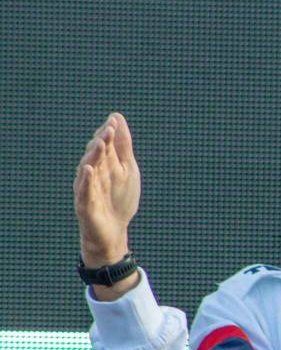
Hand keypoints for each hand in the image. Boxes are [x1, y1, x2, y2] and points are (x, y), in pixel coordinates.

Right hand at [74, 112, 139, 266]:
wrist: (113, 232)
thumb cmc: (119, 200)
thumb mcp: (127, 170)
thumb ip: (123, 146)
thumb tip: (117, 117)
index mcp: (104, 164)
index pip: (104, 145)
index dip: (108, 134)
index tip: (115, 122)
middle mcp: (93, 174)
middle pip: (95, 155)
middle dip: (102, 142)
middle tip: (109, 130)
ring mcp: (87, 188)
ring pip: (88, 169)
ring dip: (94, 156)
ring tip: (100, 143)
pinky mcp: (85, 205)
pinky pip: (84, 191)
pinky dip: (86, 180)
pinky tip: (88, 169)